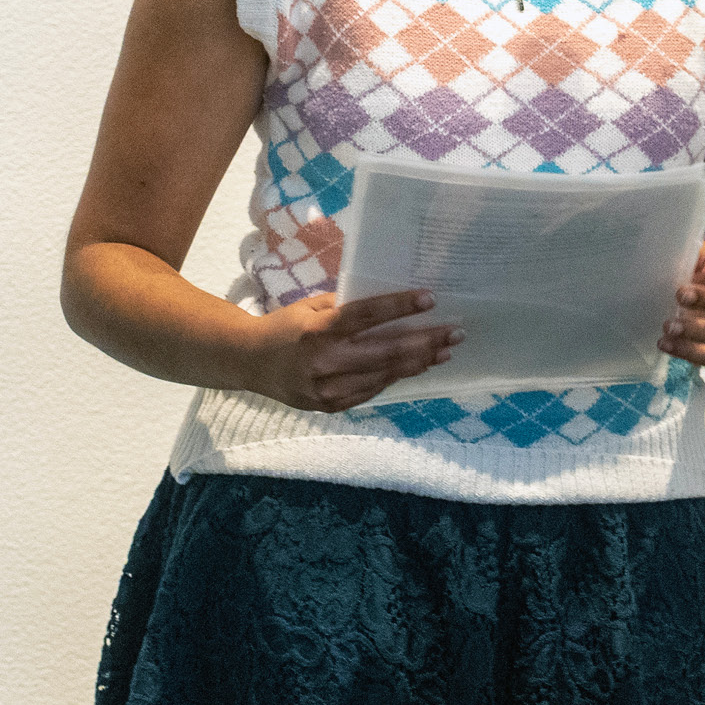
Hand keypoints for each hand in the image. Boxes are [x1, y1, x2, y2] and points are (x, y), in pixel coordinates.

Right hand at [250, 285, 455, 411]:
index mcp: (318, 329)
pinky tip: (417, 366)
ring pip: (385, 375)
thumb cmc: (285, 327)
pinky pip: (372, 390)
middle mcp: (324, 361)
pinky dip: (396, 377)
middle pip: (386, 351)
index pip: (366, 316)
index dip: (400, 307)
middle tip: (456, 332)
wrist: (248, 362)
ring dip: (419, 362)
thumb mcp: (310, 307)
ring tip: (445, 351)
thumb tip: (391, 302)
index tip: (431, 299)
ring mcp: (327, 388)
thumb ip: (345, 306)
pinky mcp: (329, 405)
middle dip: (426, 341)